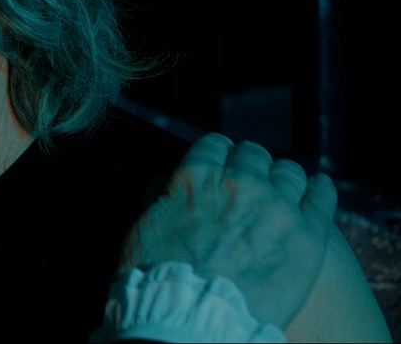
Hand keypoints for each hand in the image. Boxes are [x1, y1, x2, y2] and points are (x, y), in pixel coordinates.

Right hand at [119, 133, 337, 328]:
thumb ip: (160, 191)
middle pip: (254, 155)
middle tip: (247, 186)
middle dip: (249, 167)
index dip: (217, 155)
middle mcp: (240, 183)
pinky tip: (317, 189)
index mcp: (197, 178)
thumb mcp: (144, 225)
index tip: (220, 167)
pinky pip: (323, 196)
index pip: (215, 145)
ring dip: (281, 179)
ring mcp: (278, 207)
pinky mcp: (308, 236)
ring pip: (289, 171)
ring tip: (280, 194)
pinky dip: (319, 189)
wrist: (194, 322)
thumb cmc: (160, 278)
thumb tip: (168, 174)